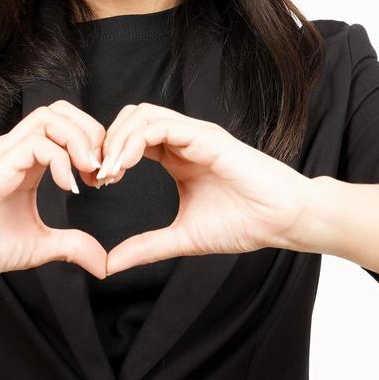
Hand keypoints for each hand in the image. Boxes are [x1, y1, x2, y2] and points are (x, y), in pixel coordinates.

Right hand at [0, 101, 110, 280]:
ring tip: (87, 173)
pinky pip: (36, 143)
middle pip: (61, 109)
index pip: (66, 125)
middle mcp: (15, 149)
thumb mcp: (37, 246)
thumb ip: (70, 247)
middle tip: (100, 171)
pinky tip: (67, 187)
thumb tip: (102, 263)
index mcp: (25, 161)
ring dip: (79, 140)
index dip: (93, 145)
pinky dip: (61, 160)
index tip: (102, 180)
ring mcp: (4, 153)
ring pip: (50, 116)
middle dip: (92, 133)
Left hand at [96, 103, 313, 275]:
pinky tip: (123, 166)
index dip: (107, 156)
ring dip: (116, 140)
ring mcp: (195, 135)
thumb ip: (146, 247)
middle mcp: (183, 139)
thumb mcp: (183, 238)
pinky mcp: (206, 137)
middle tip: (94, 175)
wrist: (284, 221)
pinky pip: (161, 125)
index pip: (130, 139)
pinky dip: (134, 141)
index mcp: (176, 157)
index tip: (94, 184)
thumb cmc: (244, 224)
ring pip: (140, 114)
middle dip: (105, 142)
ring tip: (106, 172)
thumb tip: (110, 265)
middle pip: (129, 118)